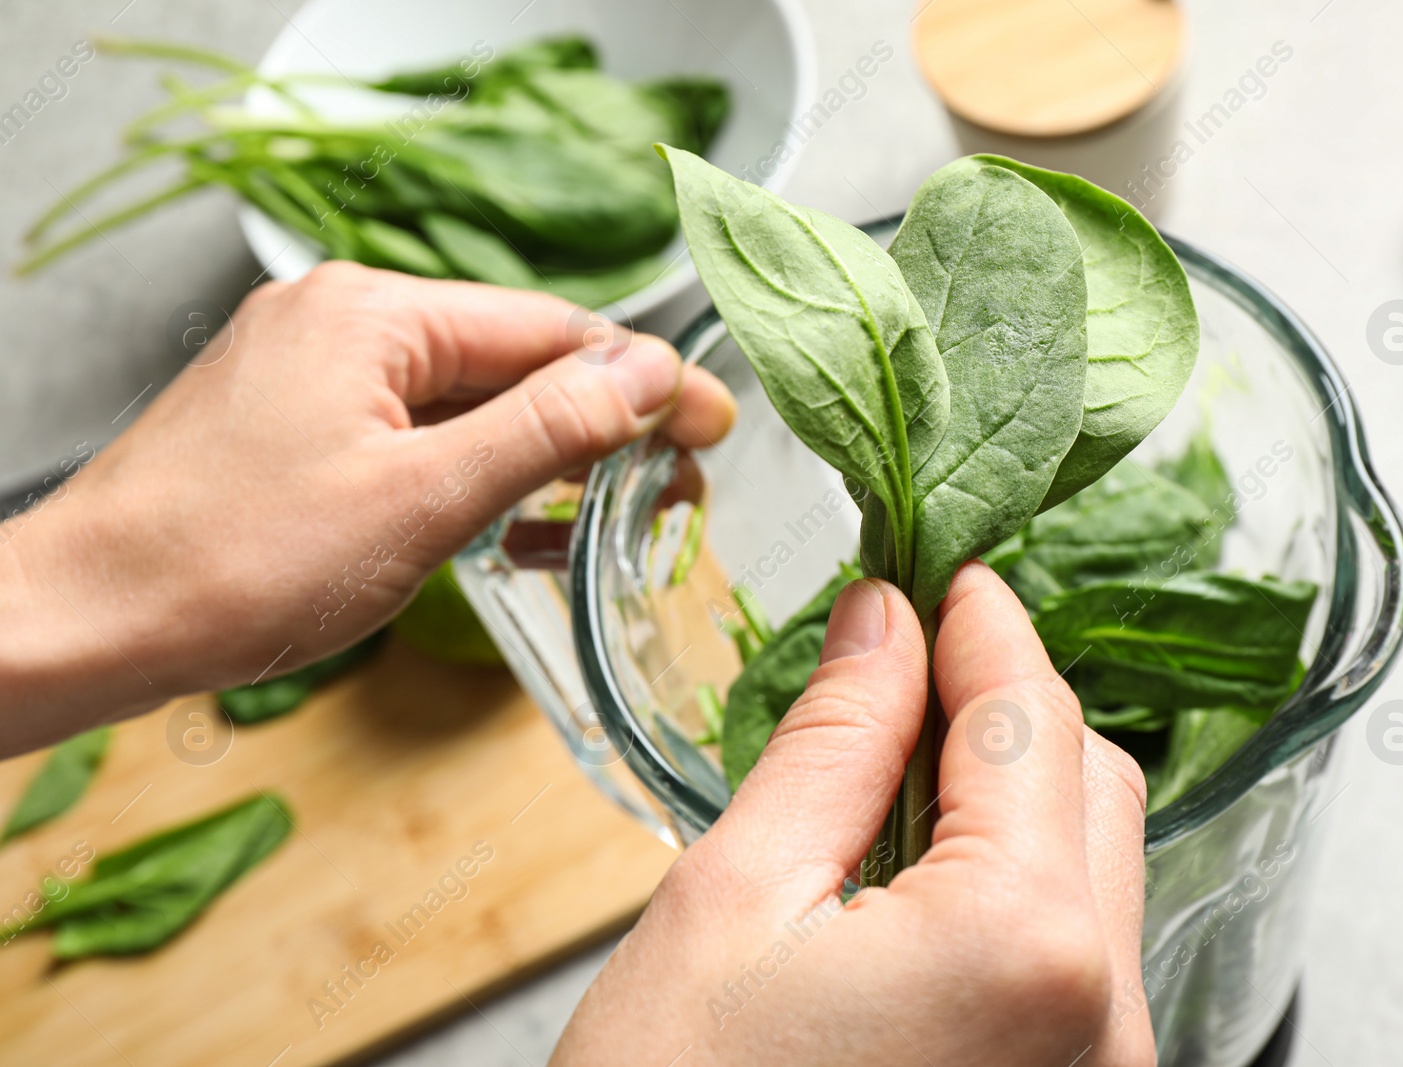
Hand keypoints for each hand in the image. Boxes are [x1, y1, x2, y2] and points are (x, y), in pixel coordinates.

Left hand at [0, 262, 734, 754]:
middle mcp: (343, 321)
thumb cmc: (237, 564)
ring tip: (622, 512)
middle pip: (512, 360)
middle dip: (602, 424)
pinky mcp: (297, 425)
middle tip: (680, 484)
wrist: (88, 622)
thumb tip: (649, 372)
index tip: (716, 427)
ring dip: (546, 456)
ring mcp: (314, 372)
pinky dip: (477, 477)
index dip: (644, 381)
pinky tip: (523, 527)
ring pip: (468, 403)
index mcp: (375, 313)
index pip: (551, 329)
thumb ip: (547, 428)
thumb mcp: (423, 499)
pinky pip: (416, 435)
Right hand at [553, 562, 1152, 1066]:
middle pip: (1088, 781)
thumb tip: (885, 623)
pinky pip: (1075, 948)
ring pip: (1092, 865)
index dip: (980, 623)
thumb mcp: (732, 904)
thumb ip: (834, 744)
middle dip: (1003, 700)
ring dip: (1007, 791)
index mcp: (1026, 945)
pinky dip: (1013, 881)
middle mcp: (1106, 1017)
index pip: (1029, 718)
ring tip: (889, 770)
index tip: (940, 569)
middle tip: (904, 659)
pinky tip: (917, 872)